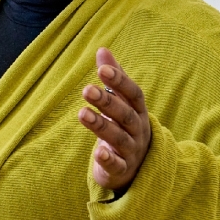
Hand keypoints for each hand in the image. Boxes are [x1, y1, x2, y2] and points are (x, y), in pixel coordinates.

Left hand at [78, 48, 151, 191]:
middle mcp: (137, 130)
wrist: (137, 167)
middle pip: (125, 115)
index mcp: (138, 111)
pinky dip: (108, 160)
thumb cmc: (125, 127)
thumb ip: (113, 78)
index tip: (102, 69)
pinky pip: (117, 165)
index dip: (120, 81)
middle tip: (87, 89)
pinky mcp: (122, 170)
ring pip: (118, 138)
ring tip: (82, 113)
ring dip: (101, 126)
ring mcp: (131, 150)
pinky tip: (97, 154)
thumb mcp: (121, 103)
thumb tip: (102, 50)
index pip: (133, 94)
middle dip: (107, 102)